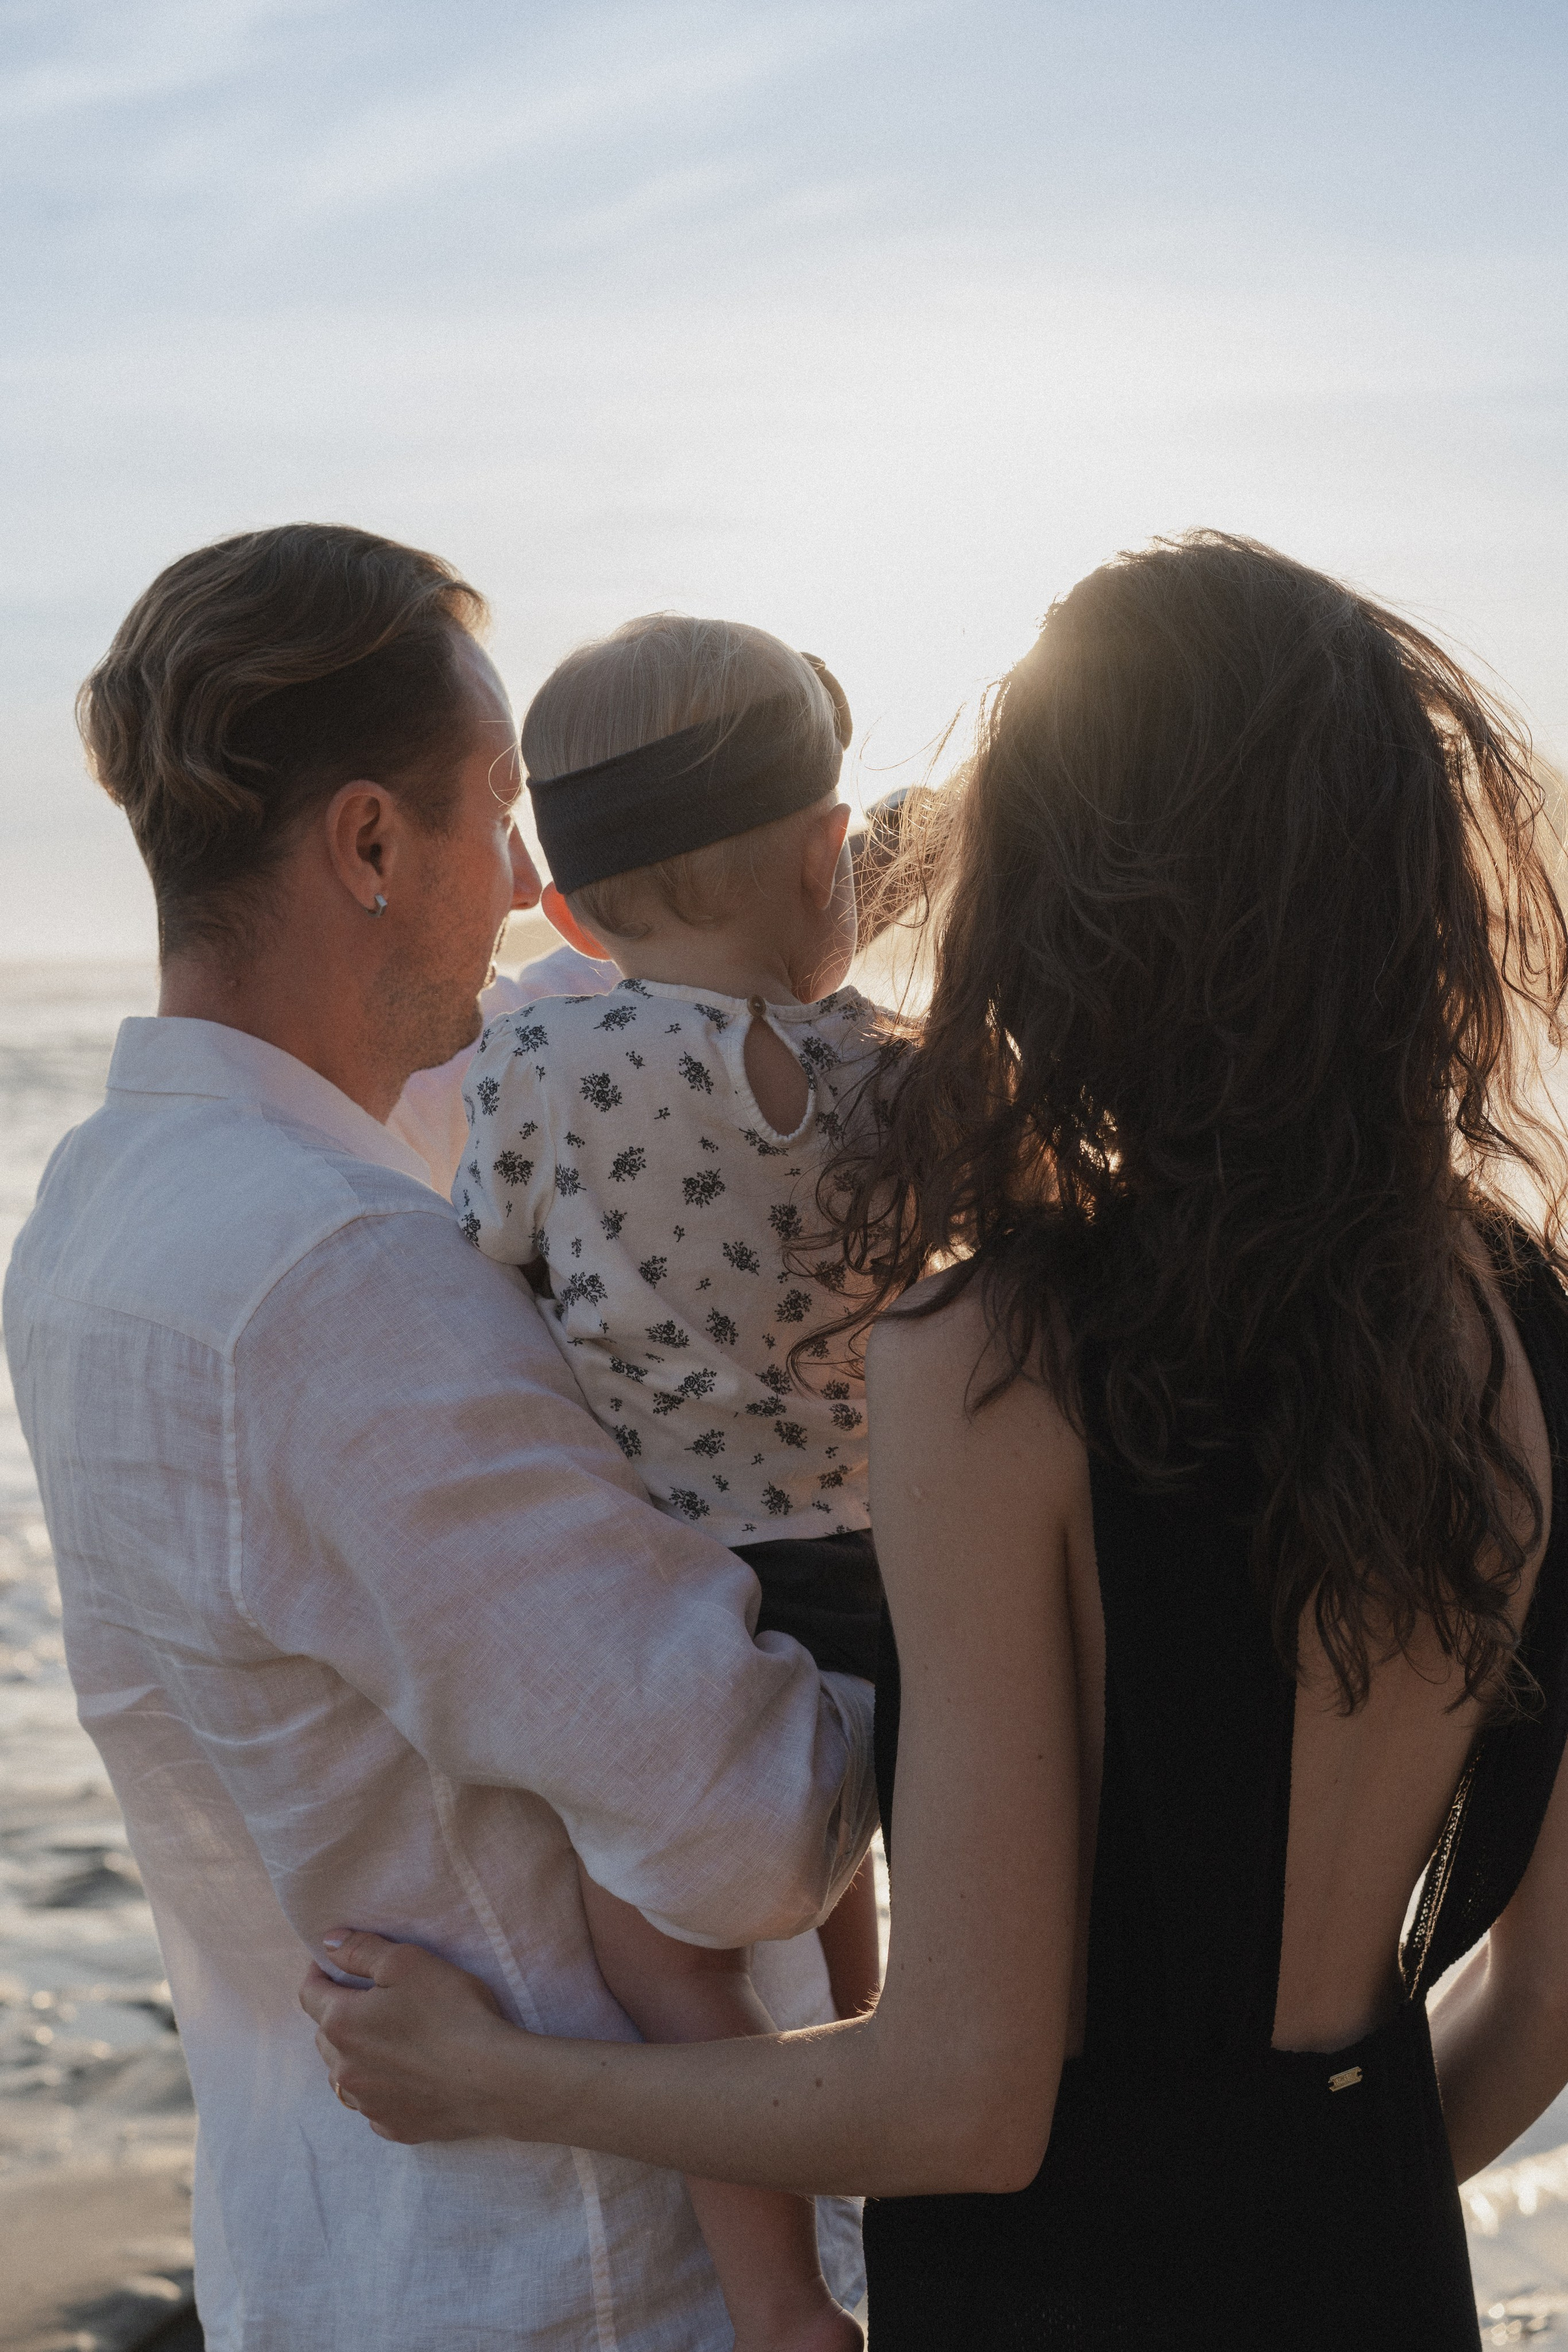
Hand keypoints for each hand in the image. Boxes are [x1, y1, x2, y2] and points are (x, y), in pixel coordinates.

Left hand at [298, 1930, 519, 2143]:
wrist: (492, 2079)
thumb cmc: (451, 2012)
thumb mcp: (407, 1962)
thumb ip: (361, 1950)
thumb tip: (328, 1943)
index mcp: (342, 2025)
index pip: (310, 1994)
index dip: (318, 1973)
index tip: (331, 1964)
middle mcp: (344, 2070)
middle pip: (325, 2036)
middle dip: (338, 2014)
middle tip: (367, 1999)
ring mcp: (368, 2104)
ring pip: (345, 2075)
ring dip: (355, 2055)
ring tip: (385, 2040)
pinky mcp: (393, 2127)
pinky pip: (373, 2104)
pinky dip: (380, 2088)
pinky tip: (407, 2076)